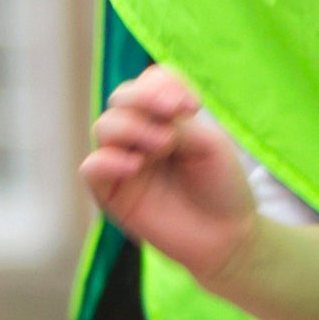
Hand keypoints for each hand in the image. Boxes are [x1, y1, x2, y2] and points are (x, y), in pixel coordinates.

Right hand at [79, 67, 264, 280]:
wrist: (227, 236)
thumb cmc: (221, 186)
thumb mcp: (208, 144)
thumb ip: (174, 124)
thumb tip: (140, 120)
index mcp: (165, 118)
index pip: (148, 82)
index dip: (164, 85)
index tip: (193, 106)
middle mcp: (140, 135)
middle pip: (122, 98)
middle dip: (145, 99)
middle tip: (175, 114)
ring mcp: (123, 162)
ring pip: (106, 127)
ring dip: (133, 127)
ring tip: (164, 144)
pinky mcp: (112, 194)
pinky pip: (91, 168)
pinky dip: (107, 161)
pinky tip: (134, 166)